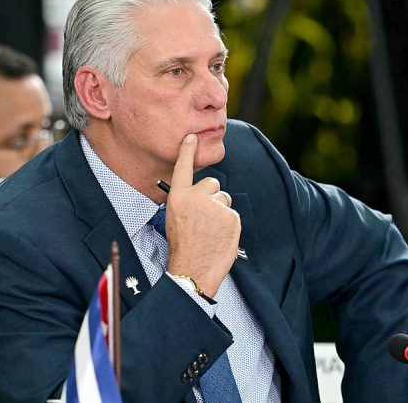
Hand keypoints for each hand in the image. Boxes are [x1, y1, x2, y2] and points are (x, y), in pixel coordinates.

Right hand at [164, 134, 240, 296]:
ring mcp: (215, 206)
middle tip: (205, 218)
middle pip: (212, 184)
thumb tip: (201, 196)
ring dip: (221, 211)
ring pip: (224, 200)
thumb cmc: (182, 248)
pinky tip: (219, 237)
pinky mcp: (231, 217)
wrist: (193, 271)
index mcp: (178, 198)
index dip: (187, 151)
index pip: (183, 168)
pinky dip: (229, 224)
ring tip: (211, 231)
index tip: (191, 137)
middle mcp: (196, 197)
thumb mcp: (174, 220)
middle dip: (212, 197)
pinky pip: (232, 214)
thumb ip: (187, 203)